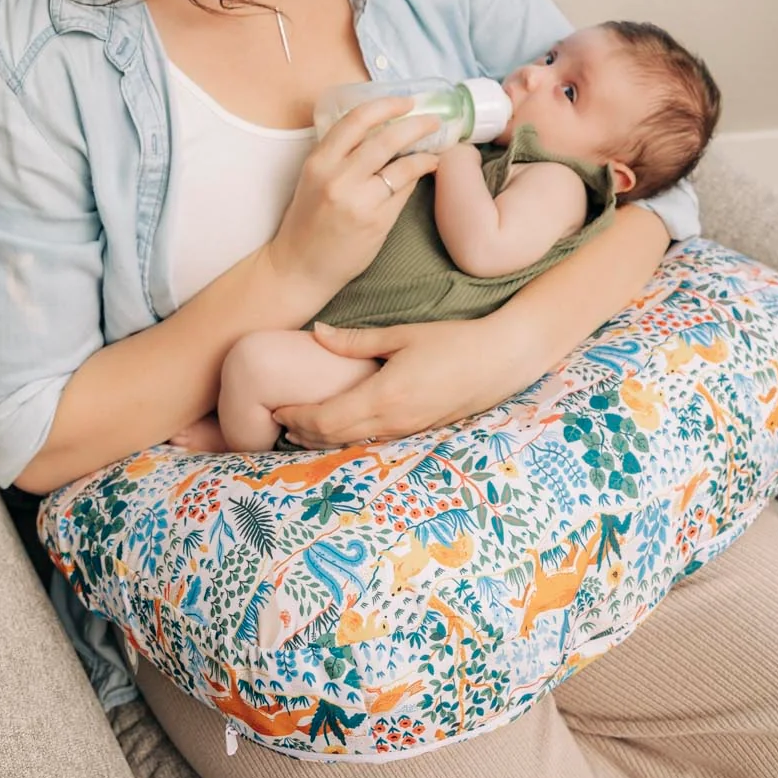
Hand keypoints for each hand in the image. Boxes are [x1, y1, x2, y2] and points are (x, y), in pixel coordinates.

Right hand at [263, 97, 441, 296]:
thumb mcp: (313, 179)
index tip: (405, 102)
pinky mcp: (375, 222)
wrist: (299, 267)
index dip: (385, 105)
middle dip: (415, 125)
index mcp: (318, 162)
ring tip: (436, 147)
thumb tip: (381, 133)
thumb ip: (339, 156)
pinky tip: (425, 171)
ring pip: (400, 166)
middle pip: (385, 140)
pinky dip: (416, 178)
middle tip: (432, 120)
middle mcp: (336, 178)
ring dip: (424, 153)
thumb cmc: (307, 222)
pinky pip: (402, 192)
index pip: (355, 121)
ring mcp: (357, 201)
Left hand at [272, 318, 541, 447]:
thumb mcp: (402, 335)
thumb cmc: (454, 342)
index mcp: (384, 396)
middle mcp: (393, 421)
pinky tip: (338, 427)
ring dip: (323, 439)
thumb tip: (315, 333)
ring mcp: (407, 431)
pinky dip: (347, 438)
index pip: (326, 418)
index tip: (275, 409)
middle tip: (277, 422)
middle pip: (334, 438)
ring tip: (299, 428)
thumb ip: (356, 340)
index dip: (296, 418)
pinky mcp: (418, 432)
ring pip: (352, 444)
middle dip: (302, 433)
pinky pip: (372, 441)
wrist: (502, 361)